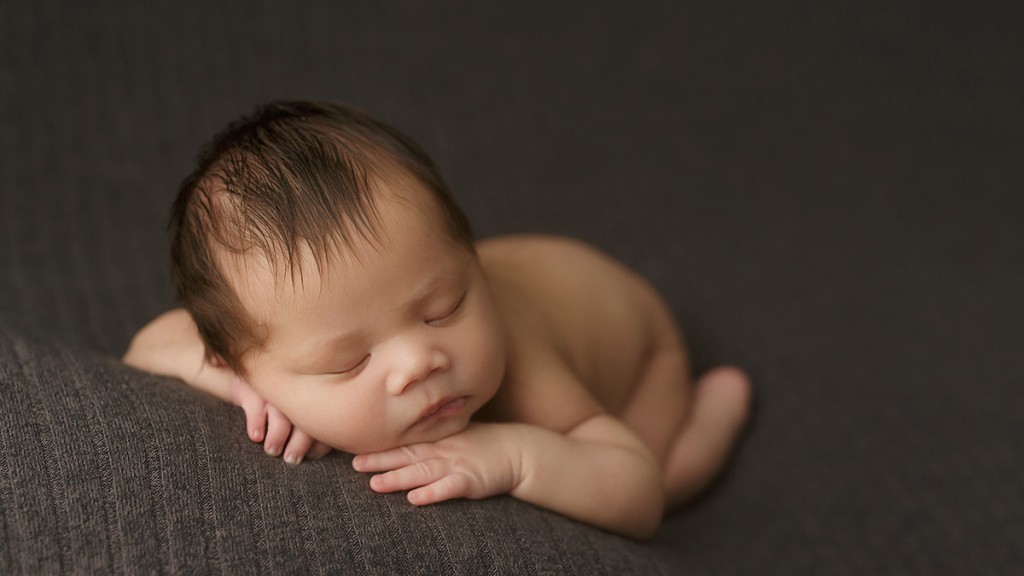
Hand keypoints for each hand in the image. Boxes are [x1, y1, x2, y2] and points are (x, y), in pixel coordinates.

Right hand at [125, 308, 330, 463]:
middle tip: (294, 459)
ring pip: (283, 404)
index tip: (317, 454)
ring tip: (273, 450)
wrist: (198, 351)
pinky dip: (257, 418)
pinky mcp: (243, 375)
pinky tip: (254, 435)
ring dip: (281, 430)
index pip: (318, 405)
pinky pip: (255, 397)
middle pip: (306, 406)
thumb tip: (308, 451)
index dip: (320, 432)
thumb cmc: (237, 380)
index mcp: (295, 381)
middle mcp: (284, 376)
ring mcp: (264, 374)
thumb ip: (283, 418)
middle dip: (304, 437)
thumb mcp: (261, 399)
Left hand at [351, 423, 523, 504]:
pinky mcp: (471, 481)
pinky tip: (416, 499)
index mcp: (438, 440)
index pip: (405, 442)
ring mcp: (456, 465)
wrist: (517, 450)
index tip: (356, 448)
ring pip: (422, 472)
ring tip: (375, 485)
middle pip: (407, 456)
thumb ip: (434, 437)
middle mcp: (443, 450)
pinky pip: (449, 488)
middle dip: (381, 461)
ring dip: (399, 478)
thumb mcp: (457, 434)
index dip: (381, 446)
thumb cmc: (485, 444)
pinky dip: (432, 493)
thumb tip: (408, 439)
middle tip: (355, 464)